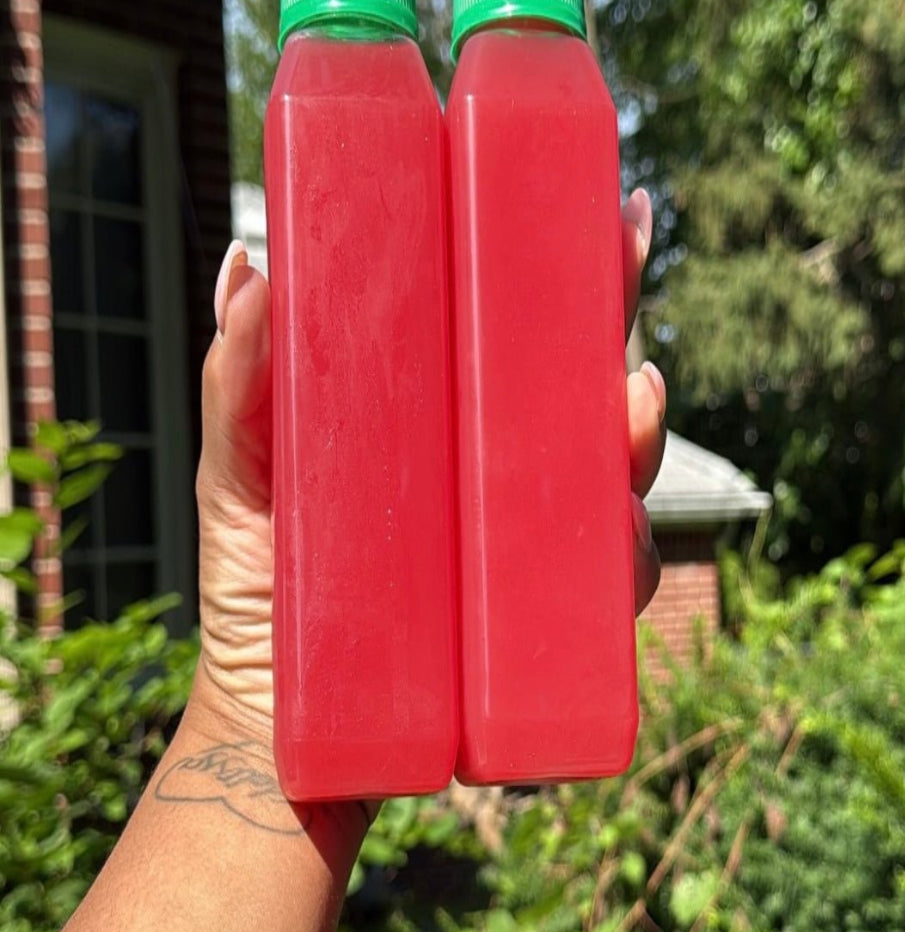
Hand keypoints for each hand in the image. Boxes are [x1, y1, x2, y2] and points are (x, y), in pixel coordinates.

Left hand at [193, 189, 664, 769]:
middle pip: (579, 385)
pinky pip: (607, 586)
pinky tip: (620, 534)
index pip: (512, 330)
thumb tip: (248, 262)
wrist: (276, 725)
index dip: (565, 267)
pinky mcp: (541, 627)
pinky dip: (627, 558)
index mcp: (439, 420)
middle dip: (619, 320)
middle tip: (627, 262)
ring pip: (612, 477)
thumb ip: (240, 384)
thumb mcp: (239, 479)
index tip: (608, 205)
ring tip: (629, 405)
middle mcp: (493, 474)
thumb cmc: (257, 592)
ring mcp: (524, 547)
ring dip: (638, 435)